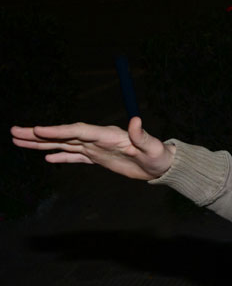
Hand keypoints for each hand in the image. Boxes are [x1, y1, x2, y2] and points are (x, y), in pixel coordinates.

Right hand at [11, 117, 173, 179]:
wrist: (163, 165)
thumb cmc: (159, 156)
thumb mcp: (152, 148)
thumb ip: (141, 135)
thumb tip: (136, 120)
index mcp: (108, 134)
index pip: (79, 130)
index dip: (59, 130)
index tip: (39, 129)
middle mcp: (97, 138)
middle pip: (64, 135)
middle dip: (39, 134)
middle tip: (13, 131)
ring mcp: (95, 148)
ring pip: (63, 144)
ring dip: (41, 142)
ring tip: (17, 139)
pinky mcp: (97, 158)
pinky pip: (74, 156)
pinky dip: (59, 156)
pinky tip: (44, 157)